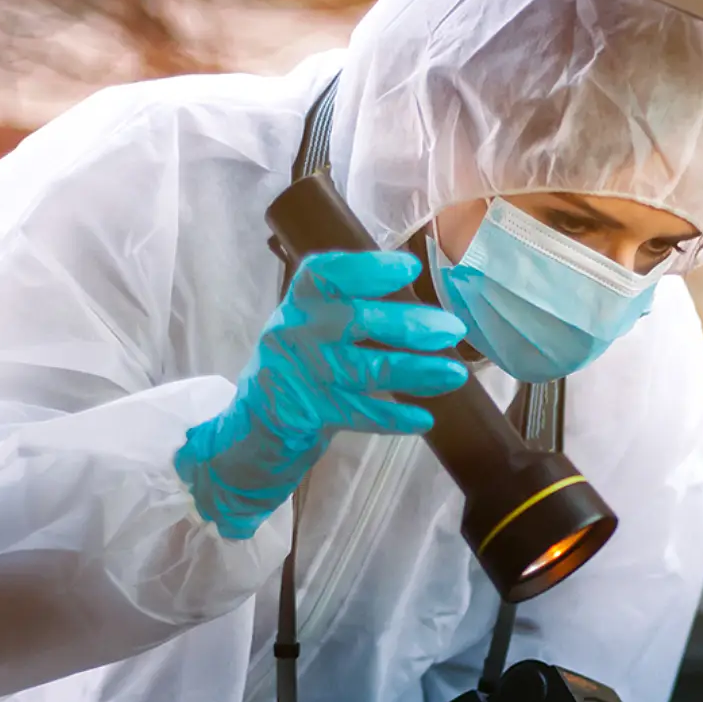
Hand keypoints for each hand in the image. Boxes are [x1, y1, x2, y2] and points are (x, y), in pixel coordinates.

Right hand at [175, 249, 468, 537]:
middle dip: (408, 324)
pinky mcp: (304, 415)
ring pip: (364, 369)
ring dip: (415, 371)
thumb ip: (347, 313)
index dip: (367, 268)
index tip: (408, 268)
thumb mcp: (308, 332)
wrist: (247, 434)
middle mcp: (293, 333)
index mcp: (296, 305)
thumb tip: (418, 305)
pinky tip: (425, 419)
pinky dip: (393, 417)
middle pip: (355, 320)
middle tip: (452, 329)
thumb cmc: (295, 373)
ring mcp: (299, 376)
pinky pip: (358, 414)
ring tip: (455, 374)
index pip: (325, 274)